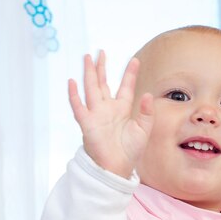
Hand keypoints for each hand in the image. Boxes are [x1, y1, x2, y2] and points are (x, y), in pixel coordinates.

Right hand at [68, 51, 153, 177]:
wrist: (117, 168)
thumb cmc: (129, 152)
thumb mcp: (143, 130)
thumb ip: (146, 113)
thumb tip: (148, 95)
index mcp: (122, 110)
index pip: (126, 87)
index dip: (129, 74)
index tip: (134, 60)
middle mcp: (108, 109)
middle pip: (103, 83)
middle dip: (101, 67)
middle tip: (100, 52)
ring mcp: (96, 114)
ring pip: (91, 89)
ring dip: (89, 74)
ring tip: (87, 58)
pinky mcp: (87, 123)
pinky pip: (78, 107)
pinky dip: (74, 95)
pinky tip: (72, 82)